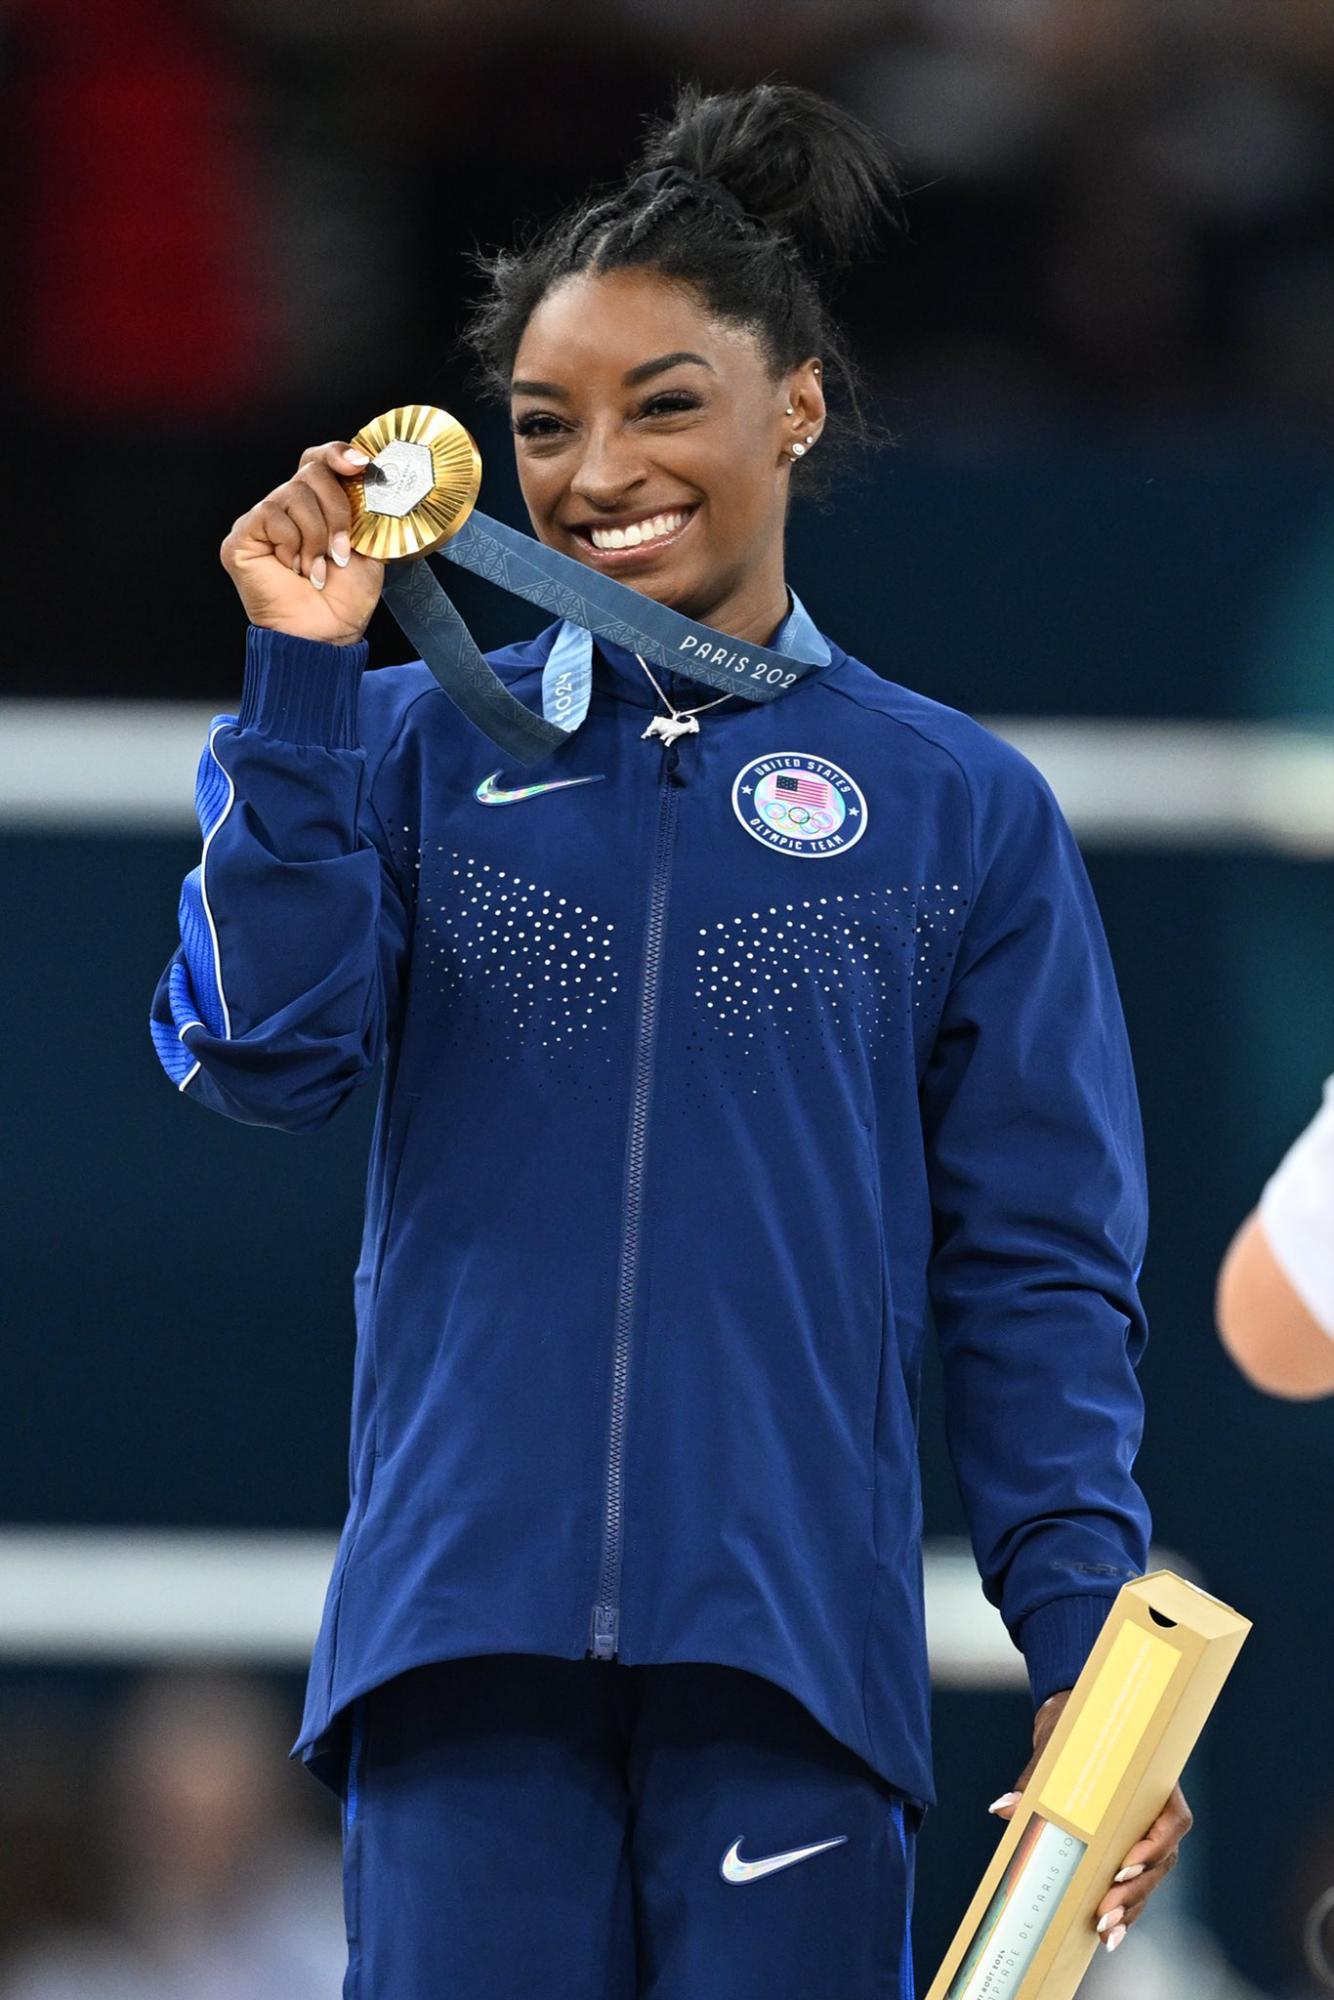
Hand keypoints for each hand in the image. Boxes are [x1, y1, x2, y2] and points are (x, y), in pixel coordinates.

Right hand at [221, 440, 383, 643]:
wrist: (326, 632)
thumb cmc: (345, 597)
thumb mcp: (368, 547)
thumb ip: (365, 510)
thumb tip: (371, 476)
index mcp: (317, 505)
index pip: (319, 459)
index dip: (336, 454)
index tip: (360, 465)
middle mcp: (287, 506)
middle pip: (312, 472)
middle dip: (336, 511)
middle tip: (340, 551)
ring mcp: (263, 519)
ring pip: (294, 494)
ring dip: (315, 536)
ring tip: (315, 568)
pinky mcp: (242, 535)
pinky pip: (271, 514)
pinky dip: (291, 543)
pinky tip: (292, 567)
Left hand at [988, 1689, 1194, 1954]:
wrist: (1074, 1715)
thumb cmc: (1072, 1727)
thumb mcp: (1053, 1749)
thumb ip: (1032, 1781)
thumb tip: (1001, 1808)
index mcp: (1154, 1779)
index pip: (1172, 1820)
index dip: (1153, 1848)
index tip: (1122, 1867)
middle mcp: (1158, 1808)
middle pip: (1161, 1859)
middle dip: (1134, 1891)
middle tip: (1104, 1912)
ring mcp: (1148, 1830)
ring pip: (1151, 1877)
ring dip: (1131, 1908)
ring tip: (1105, 1933)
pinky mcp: (1130, 1845)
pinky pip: (1137, 1882)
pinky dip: (1125, 1908)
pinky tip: (1108, 1934)